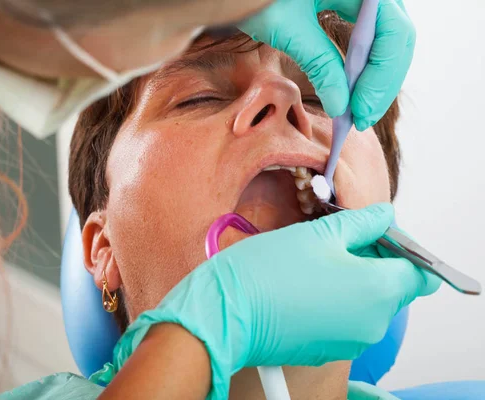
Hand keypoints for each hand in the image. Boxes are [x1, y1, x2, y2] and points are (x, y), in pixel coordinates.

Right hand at [112, 204, 438, 397]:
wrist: (225, 313)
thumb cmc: (267, 271)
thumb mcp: (319, 233)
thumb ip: (362, 222)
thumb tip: (383, 215)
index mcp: (378, 290)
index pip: (420, 271)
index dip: (402, 246)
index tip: (377, 232)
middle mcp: (372, 323)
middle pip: (393, 287)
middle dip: (374, 261)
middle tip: (340, 239)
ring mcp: (349, 341)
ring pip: (367, 304)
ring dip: (353, 281)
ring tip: (317, 261)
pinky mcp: (325, 349)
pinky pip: (344, 321)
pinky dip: (334, 302)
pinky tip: (304, 284)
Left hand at [238, 0, 414, 130]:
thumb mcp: (288, 27)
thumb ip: (319, 63)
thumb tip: (341, 108)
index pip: (393, 32)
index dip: (381, 77)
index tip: (360, 111)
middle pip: (397, 39)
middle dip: (381, 83)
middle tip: (361, 119)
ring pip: (388, 42)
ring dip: (375, 79)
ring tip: (356, 113)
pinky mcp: (355, 5)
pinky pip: (372, 40)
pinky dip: (363, 67)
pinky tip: (350, 93)